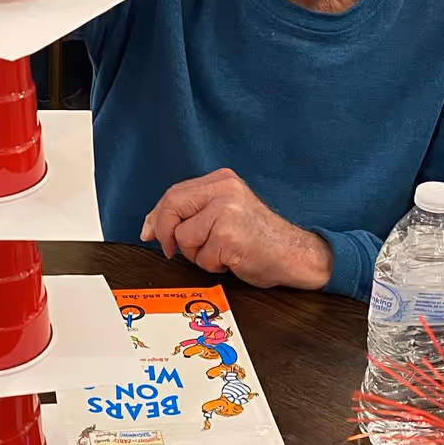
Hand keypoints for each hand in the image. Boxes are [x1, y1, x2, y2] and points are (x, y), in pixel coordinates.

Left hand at [140, 168, 333, 289]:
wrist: (295, 254)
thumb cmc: (259, 237)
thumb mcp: (225, 211)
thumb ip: (193, 211)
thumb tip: (150, 226)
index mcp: (222, 180)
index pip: (174, 193)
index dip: (156, 215)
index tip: (148, 231)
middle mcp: (224, 189)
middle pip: (172, 208)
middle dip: (167, 234)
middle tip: (172, 250)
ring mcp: (226, 211)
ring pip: (183, 237)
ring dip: (196, 254)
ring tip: (221, 251)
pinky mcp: (228, 236)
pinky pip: (201, 257)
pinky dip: (212, 265)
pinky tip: (231, 259)